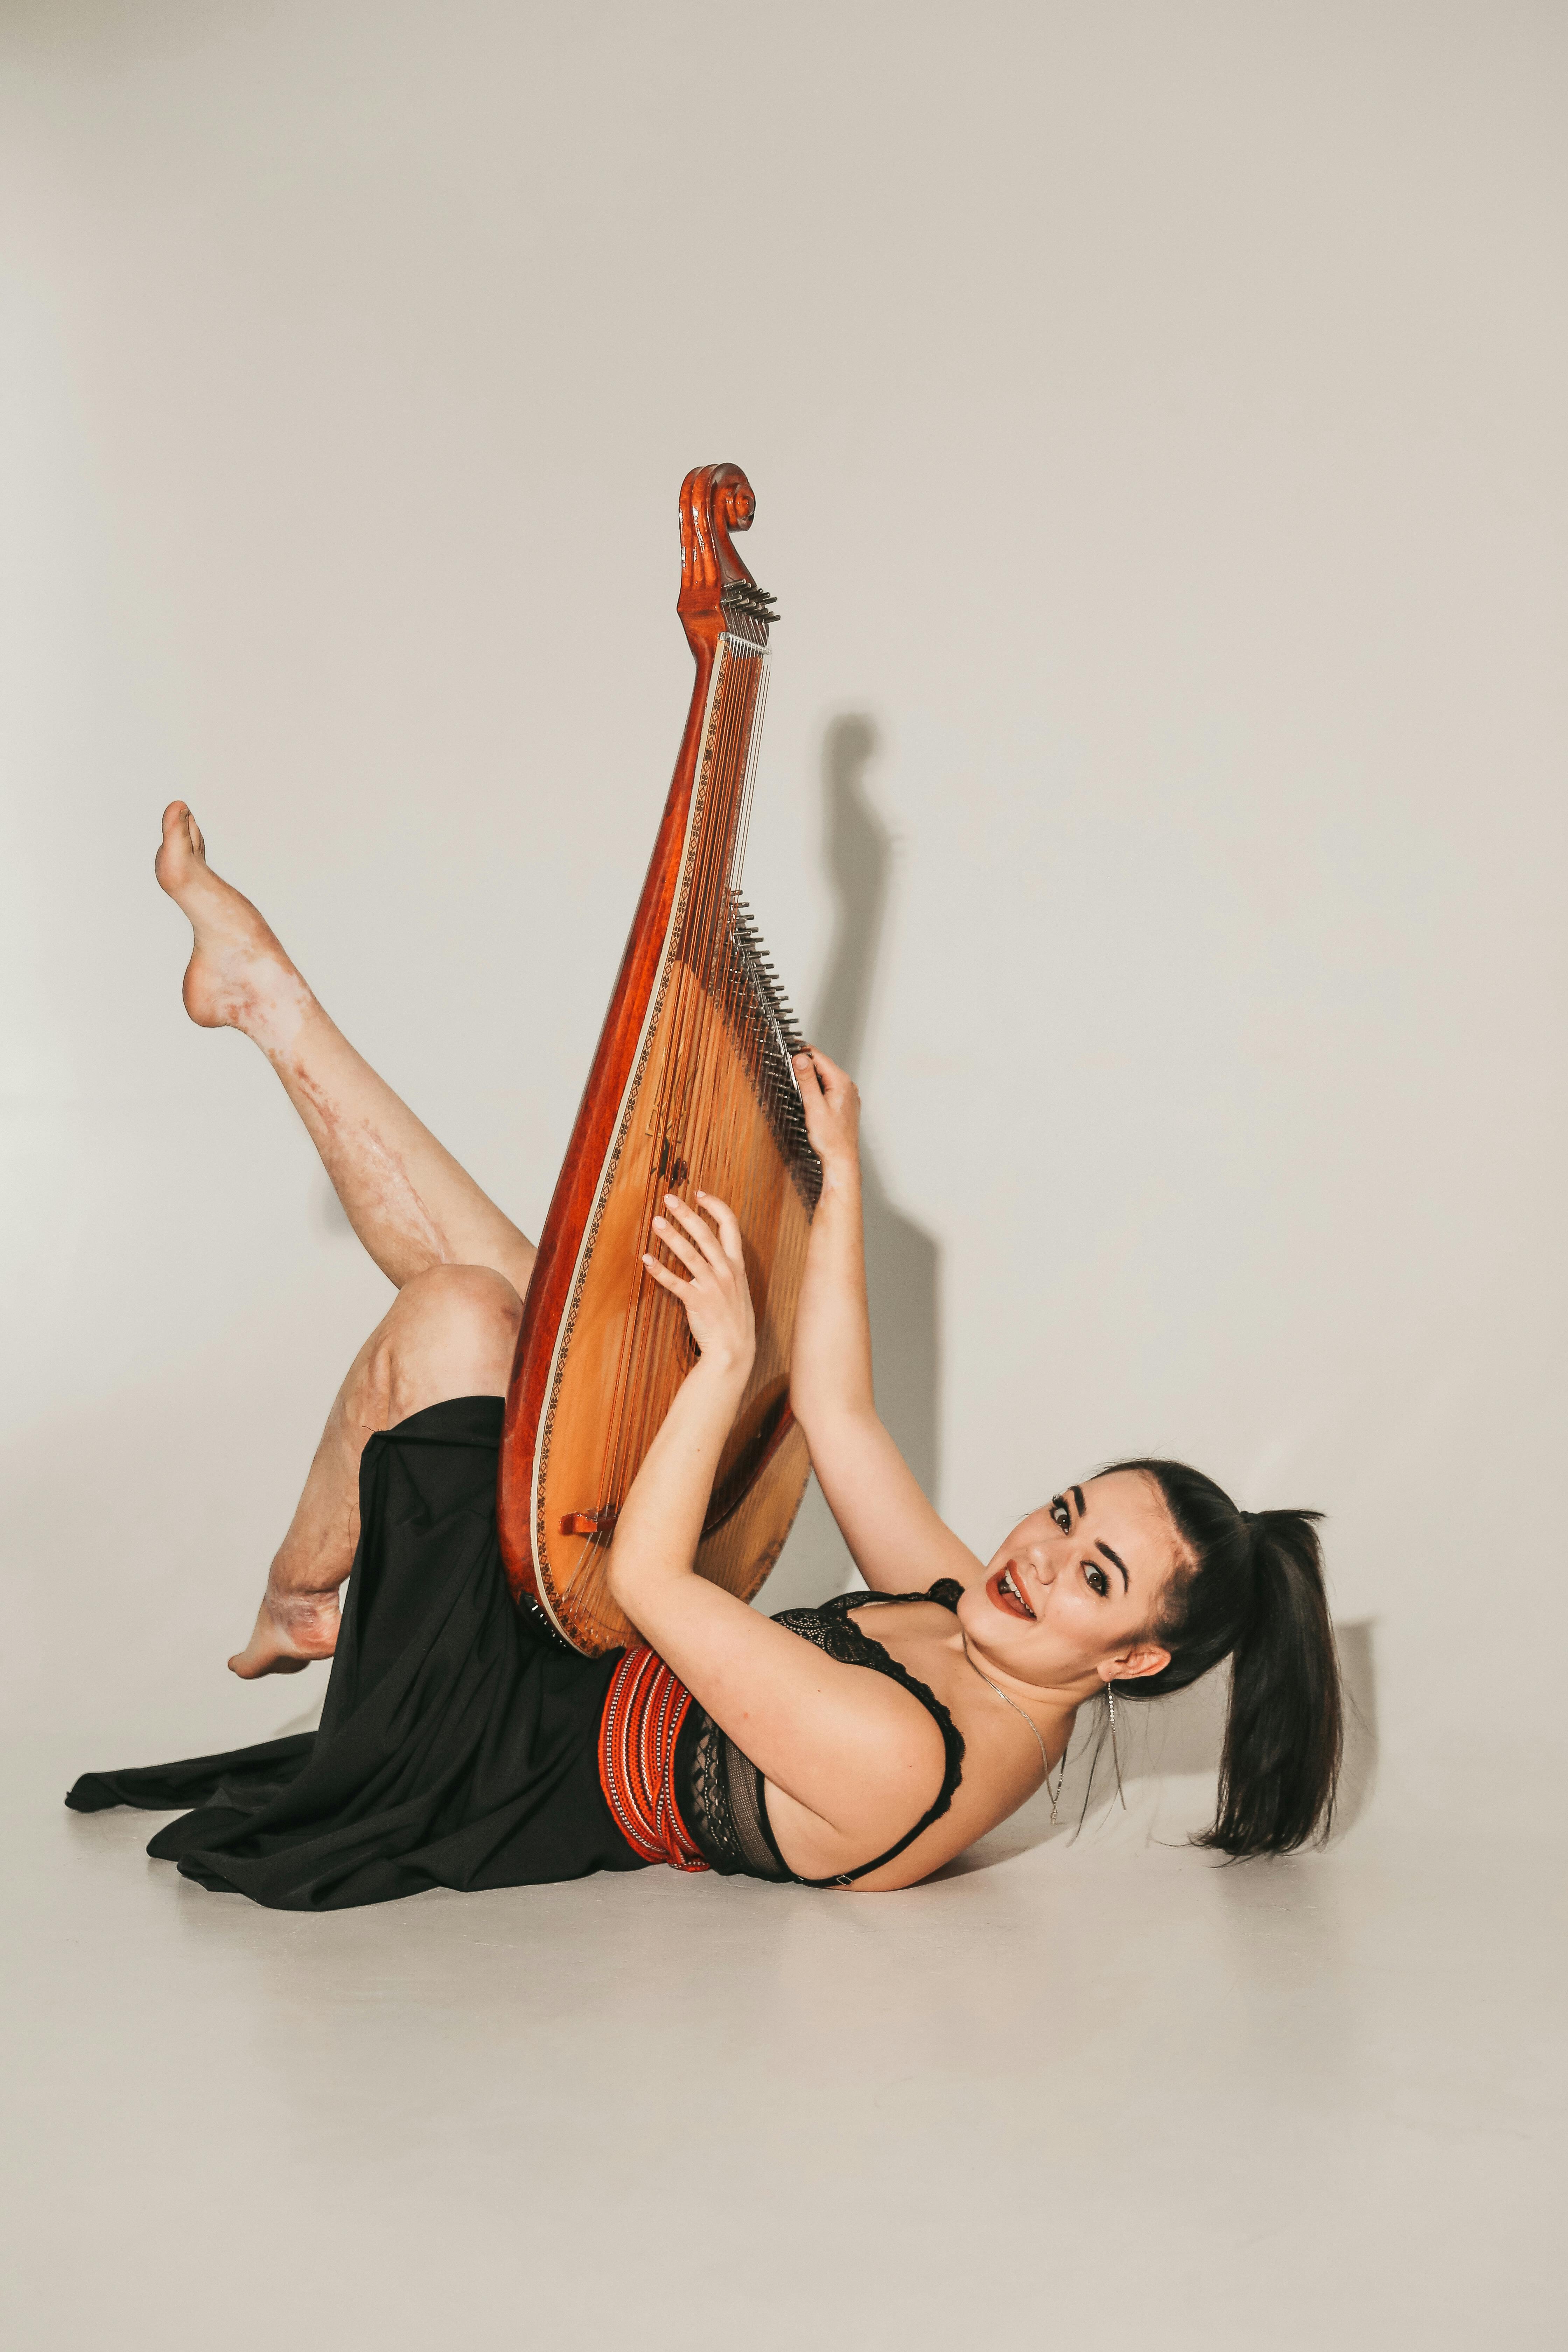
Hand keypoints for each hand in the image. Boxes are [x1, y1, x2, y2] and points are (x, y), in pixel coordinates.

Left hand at [643, 1191, 755, 1378]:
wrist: (735, 1349)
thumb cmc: (733, 1317)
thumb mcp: (737, 1286)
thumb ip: (726, 1266)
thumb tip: (711, 1248)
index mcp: (736, 1264)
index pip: (731, 1225)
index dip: (715, 1205)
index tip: (698, 1193)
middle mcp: (726, 1271)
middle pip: (706, 1234)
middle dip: (686, 1213)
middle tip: (669, 1198)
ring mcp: (712, 1286)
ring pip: (690, 1254)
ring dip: (671, 1236)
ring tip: (655, 1221)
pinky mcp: (697, 1302)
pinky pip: (675, 1283)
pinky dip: (659, 1271)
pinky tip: (646, 1260)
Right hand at [792, 1046, 860, 1171]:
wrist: (842, 1159)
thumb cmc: (831, 1138)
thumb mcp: (814, 1106)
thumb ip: (807, 1080)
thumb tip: (800, 1058)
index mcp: (841, 1082)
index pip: (819, 1057)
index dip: (801, 1053)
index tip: (787, 1053)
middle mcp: (848, 1086)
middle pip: (823, 1066)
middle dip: (805, 1067)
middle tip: (788, 1070)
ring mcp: (848, 1095)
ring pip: (826, 1078)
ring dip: (811, 1079)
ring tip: (798, 1087)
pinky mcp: (845, 1104)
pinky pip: (830, 1089)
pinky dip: (819, 1089)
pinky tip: (811, 1100)